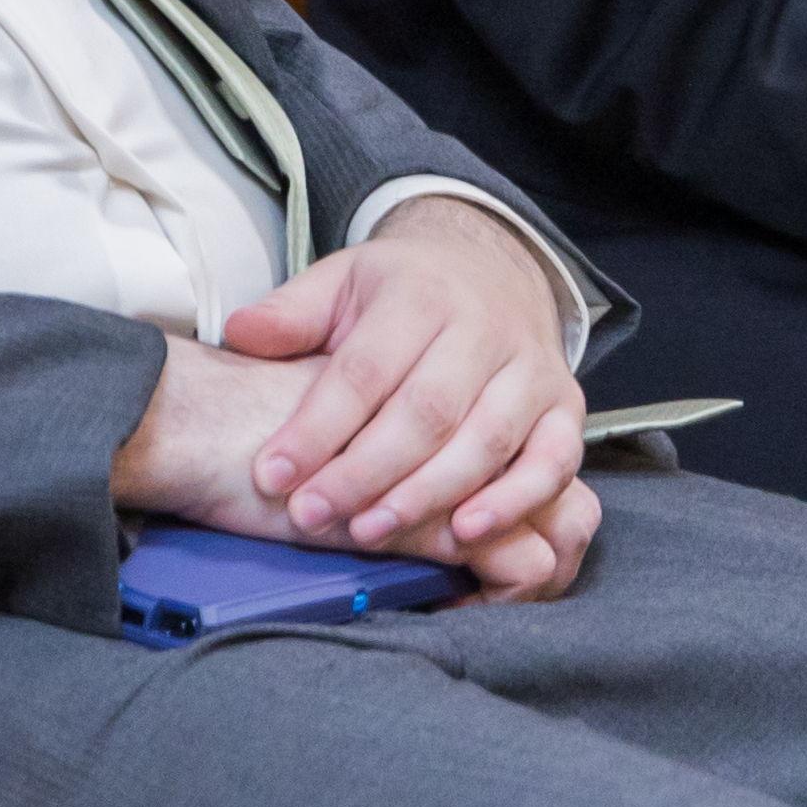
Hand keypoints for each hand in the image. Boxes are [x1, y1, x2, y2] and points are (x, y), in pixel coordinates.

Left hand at [116, 199, 596, 600]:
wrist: (493, 270)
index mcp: (419, 296)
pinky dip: (513, 502)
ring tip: (369, 534)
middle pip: (425, 411)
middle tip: (311, 516)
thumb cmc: (400, 295)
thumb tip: (239, 334)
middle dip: (363, 472)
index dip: (318, 426)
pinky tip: (464, 536)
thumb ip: (290, 313)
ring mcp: (531, 371)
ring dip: (427, 496)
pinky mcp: (567, 408)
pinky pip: (552, 462)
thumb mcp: (340, 284)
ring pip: (485, 441)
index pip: (365, 369)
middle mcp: (483, 330)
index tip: (272, 474)